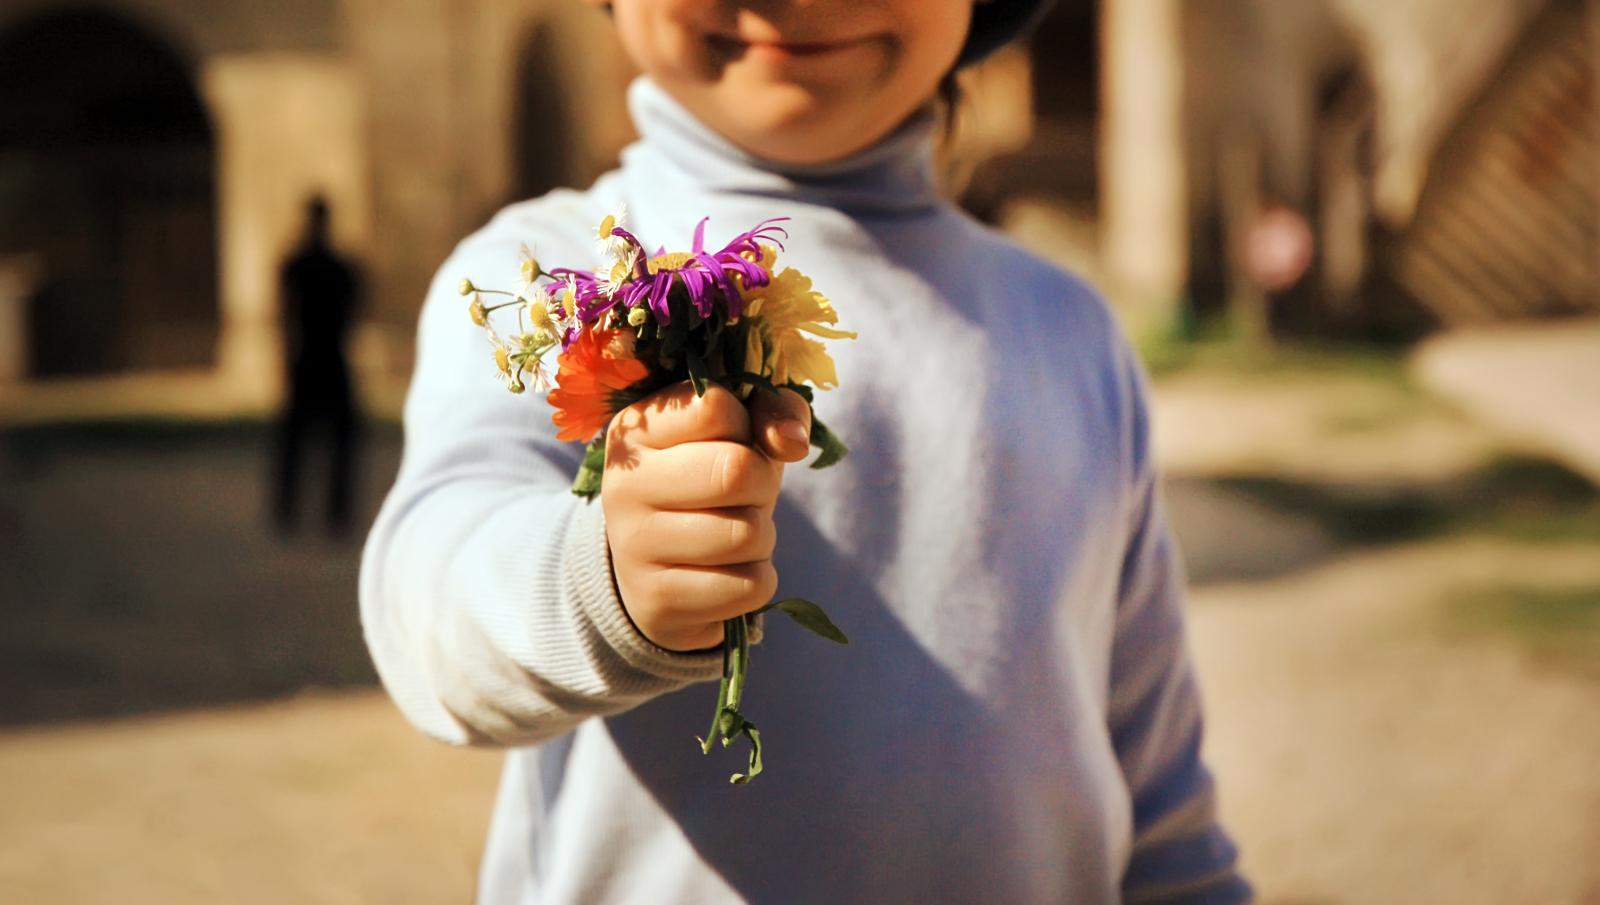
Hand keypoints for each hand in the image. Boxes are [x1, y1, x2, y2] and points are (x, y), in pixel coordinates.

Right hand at [601, 382, 811, 651]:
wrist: (659, 569)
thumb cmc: (706, 483)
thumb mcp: (737, 434)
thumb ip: (771, 412)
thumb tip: (793, 442)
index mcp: (633, 431)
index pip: (715, 407)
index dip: (745, 425)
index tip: (733, 441)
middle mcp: (622, 486)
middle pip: (735, 470)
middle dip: (762, 483)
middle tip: (745, 494)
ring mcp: (634, 547)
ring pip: (746, 533)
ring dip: (762, 535)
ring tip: (735, 533)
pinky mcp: (657, 601)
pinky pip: (749, 586)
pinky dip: (757, 578)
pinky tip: (728, 572)